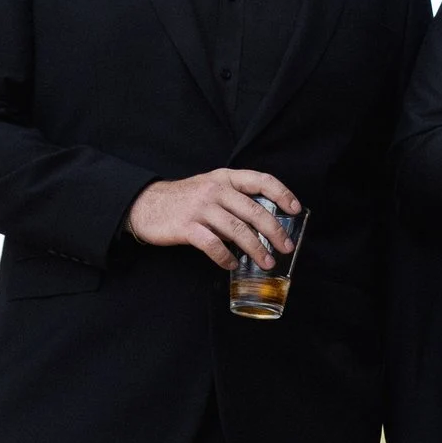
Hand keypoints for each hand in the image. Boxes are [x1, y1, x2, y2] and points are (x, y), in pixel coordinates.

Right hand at [126, 169, 300, 268]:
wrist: (145, 204)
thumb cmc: (185, 198)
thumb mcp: (211, 187)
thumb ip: (236, 197)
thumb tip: (266, 220)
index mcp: (225, 178)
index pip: (261, 180)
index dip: (282, 194)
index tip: (296, 209)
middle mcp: (216, 190)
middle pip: (254, 211)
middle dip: (275, 232)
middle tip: (286, 247)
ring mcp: (201, 208)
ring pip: (238, 231)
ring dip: (256, 249)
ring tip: (267, 262)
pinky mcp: (187, 227)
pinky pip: (214, 245)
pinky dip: (226, 257)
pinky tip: (233, 264)